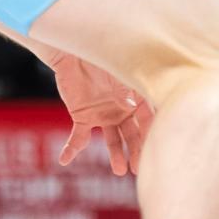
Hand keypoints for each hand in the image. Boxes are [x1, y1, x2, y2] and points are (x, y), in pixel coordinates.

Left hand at [50, 53, 153, 173]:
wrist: (73, 49)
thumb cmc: (102, 55)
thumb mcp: (119, 70)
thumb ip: (125, 88)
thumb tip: (128, 106)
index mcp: (137, 98)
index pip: (147, 119)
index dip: (150, 133)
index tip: (154, 148)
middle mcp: (122, 110)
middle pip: (132, 134)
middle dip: (136, 150)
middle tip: (139, 168)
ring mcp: (103, 115)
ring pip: (112, 140)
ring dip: (116, 155)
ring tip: (119, 170)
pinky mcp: (82, 117)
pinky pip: (78, 137)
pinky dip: (71, 149)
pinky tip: (64, 160)